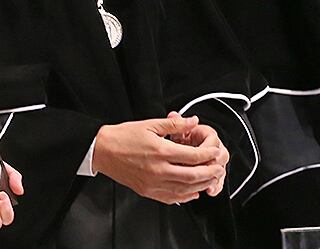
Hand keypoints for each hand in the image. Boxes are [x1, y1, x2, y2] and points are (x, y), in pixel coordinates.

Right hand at [92, 113, 225, 204]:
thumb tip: (192, 121)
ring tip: (209, 178)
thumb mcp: (149, 125)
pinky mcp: (148, 191)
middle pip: (194, 175)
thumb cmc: (122, 137)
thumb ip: (174, 124)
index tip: (214, 151)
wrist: (101, 150)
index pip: (194, 156)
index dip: (209, 154)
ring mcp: (153, 183)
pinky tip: (192, 190)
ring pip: (186, 189)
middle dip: (211, 172)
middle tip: (218, 167)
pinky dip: (187, 195)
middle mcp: (158, 169)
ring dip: (202, 184)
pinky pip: (173, 198)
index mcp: (160, 151)